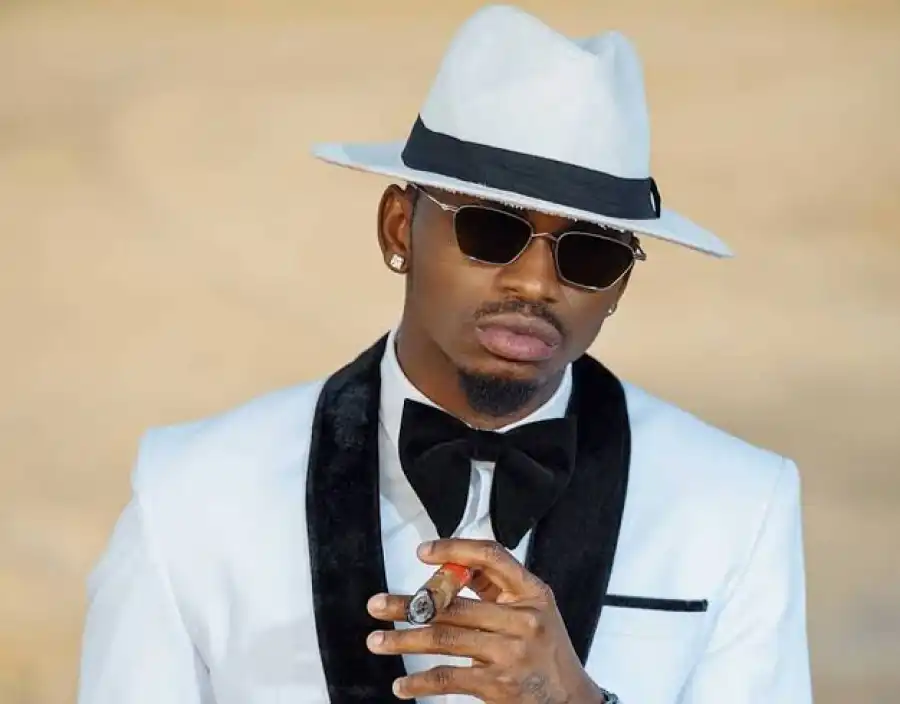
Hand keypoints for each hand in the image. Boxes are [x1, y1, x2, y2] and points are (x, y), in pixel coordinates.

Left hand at [366, 538, 606, 702]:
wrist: (573, 701)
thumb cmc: (547, 650)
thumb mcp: (535, 610)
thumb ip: (497, 588)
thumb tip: (449, 566)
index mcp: (533, 593)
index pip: (491, 557)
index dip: (455, 550)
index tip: (422, 552)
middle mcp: (523, 619)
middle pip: (454, 604)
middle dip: (409, 605)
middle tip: (376, 605)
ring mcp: (510, 653)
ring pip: (445, 638)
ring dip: (404, 641)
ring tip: (376, 641)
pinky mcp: (499, 685)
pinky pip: (449, 678)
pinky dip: (420, 683)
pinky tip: (402, 686)